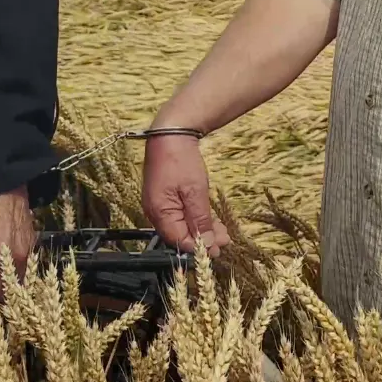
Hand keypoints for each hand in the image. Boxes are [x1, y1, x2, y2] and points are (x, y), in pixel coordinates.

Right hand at [141, 129, 227, 256]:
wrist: (171, 133)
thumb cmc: (181, 160)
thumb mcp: (195, 191)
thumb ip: (200, 220)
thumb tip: (206, 244)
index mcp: (159, 213)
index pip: (179, 241)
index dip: (200, 247)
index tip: (219, 248)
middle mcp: (156, 212)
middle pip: (180, 235)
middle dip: (203, 239)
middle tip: (225, 240)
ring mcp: (159, 204)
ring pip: (181, 225)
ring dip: (202, 229)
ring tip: (222, 232)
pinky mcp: (165, 197)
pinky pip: (179, 215)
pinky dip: (195, 219)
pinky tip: (210, 221)